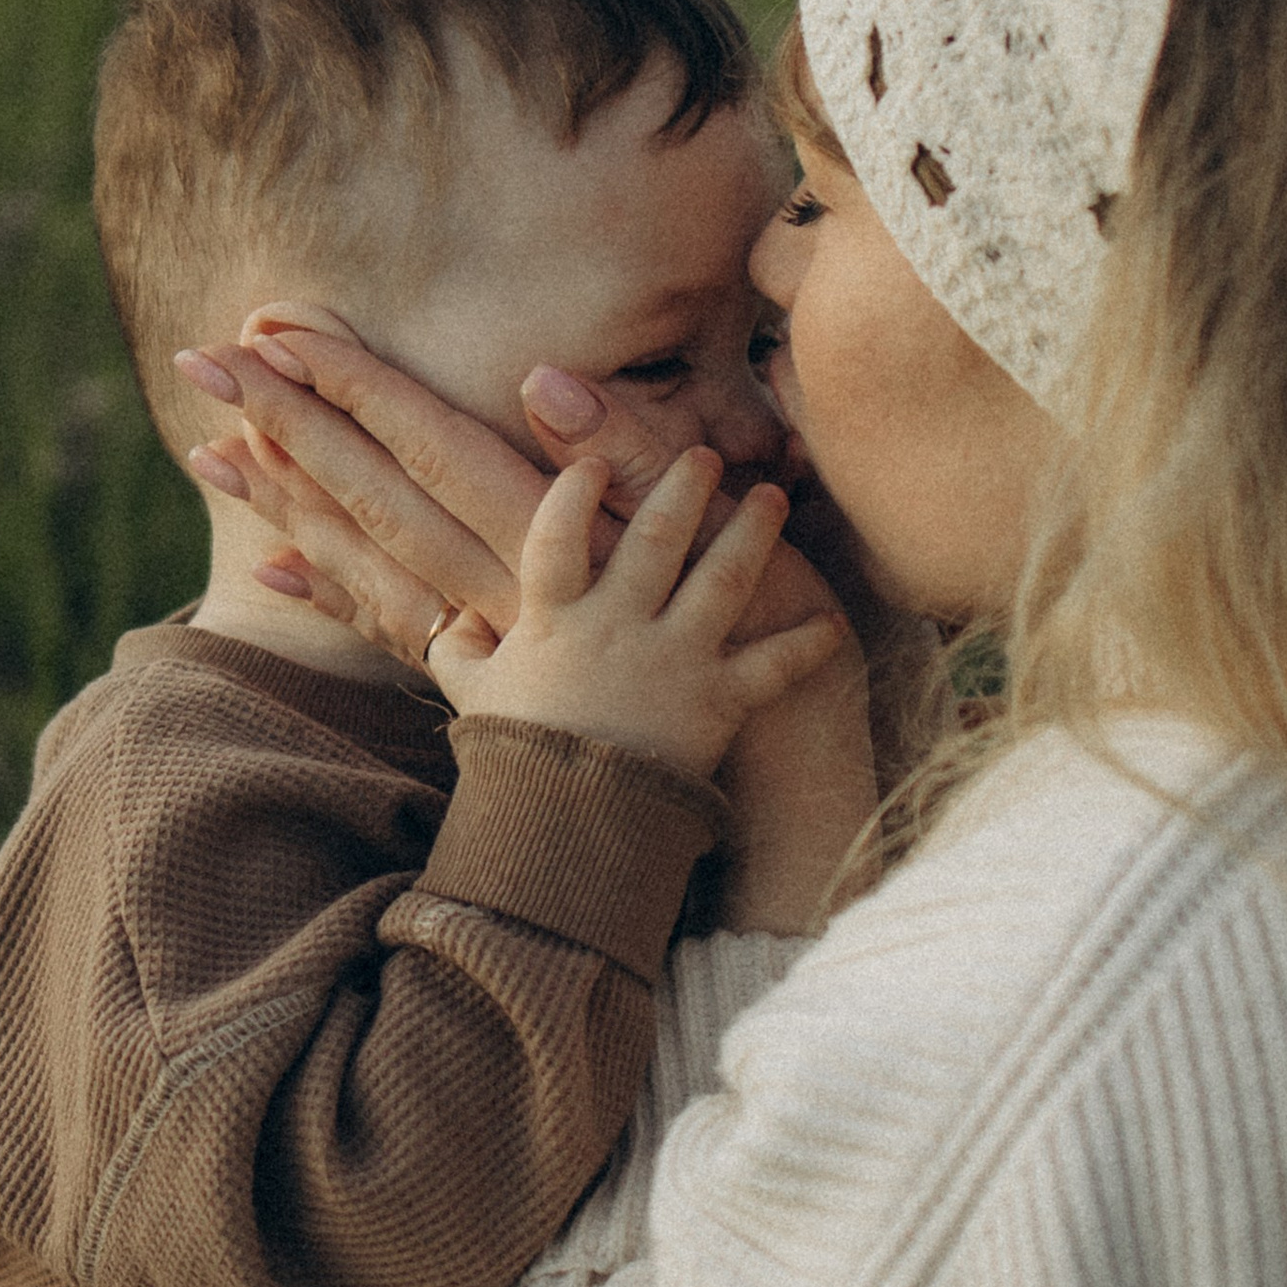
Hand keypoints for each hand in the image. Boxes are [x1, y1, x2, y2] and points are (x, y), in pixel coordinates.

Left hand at [177, 308, 817, 665]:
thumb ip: (627, 453)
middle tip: (202, 359)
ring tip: (210, 448)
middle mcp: (507, 584)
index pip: (431, 438)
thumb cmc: (776, 632)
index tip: (278, 323)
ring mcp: (499, 636)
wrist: (782, 769)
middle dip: (289, 422)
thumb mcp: (722, 524)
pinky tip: (276, 567)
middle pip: (377, 491)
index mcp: (553, 533)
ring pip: (373, 557)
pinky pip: (401, 636)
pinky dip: (336, 598)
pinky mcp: (503, 681)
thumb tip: (539, 381)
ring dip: (289, 500)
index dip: (356, 379)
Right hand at [432, 452, 847, 781]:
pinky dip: (806, 645)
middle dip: (682, 486)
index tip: (592, 464)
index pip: (559, 534)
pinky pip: (773, 666)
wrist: (569, 832)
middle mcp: (619, 626)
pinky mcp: (718, 702)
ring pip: (723, 578)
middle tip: (702, 454)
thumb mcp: (474, 699)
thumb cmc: (518, 763)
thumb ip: (460, 650)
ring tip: (770, 496)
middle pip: (657, 537)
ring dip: (752, 532)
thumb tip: (455, 618)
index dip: (575, 492)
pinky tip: (831, 622)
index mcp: (555, 619)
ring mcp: (674, 660)